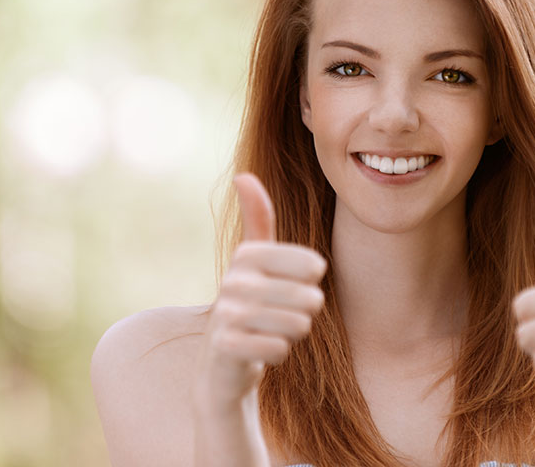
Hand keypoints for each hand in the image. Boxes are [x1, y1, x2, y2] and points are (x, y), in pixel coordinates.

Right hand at [195, 173, 326, 410]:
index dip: (311, 282)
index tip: (292, 286)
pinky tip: (263, 349)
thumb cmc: (249, 303)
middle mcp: (234, 280)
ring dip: (292, 334)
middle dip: (306, 312)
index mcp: (248, 254)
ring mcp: (227, 314)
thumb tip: (242, 174)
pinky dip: (279, 354)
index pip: (311, 265)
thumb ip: (256, 218)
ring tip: (272, 331)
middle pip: (309, 298)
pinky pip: (279, 350)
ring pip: (298, 325)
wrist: (222, 360)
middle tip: (284, 314)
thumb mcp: (254, 259)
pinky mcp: (225, 346)